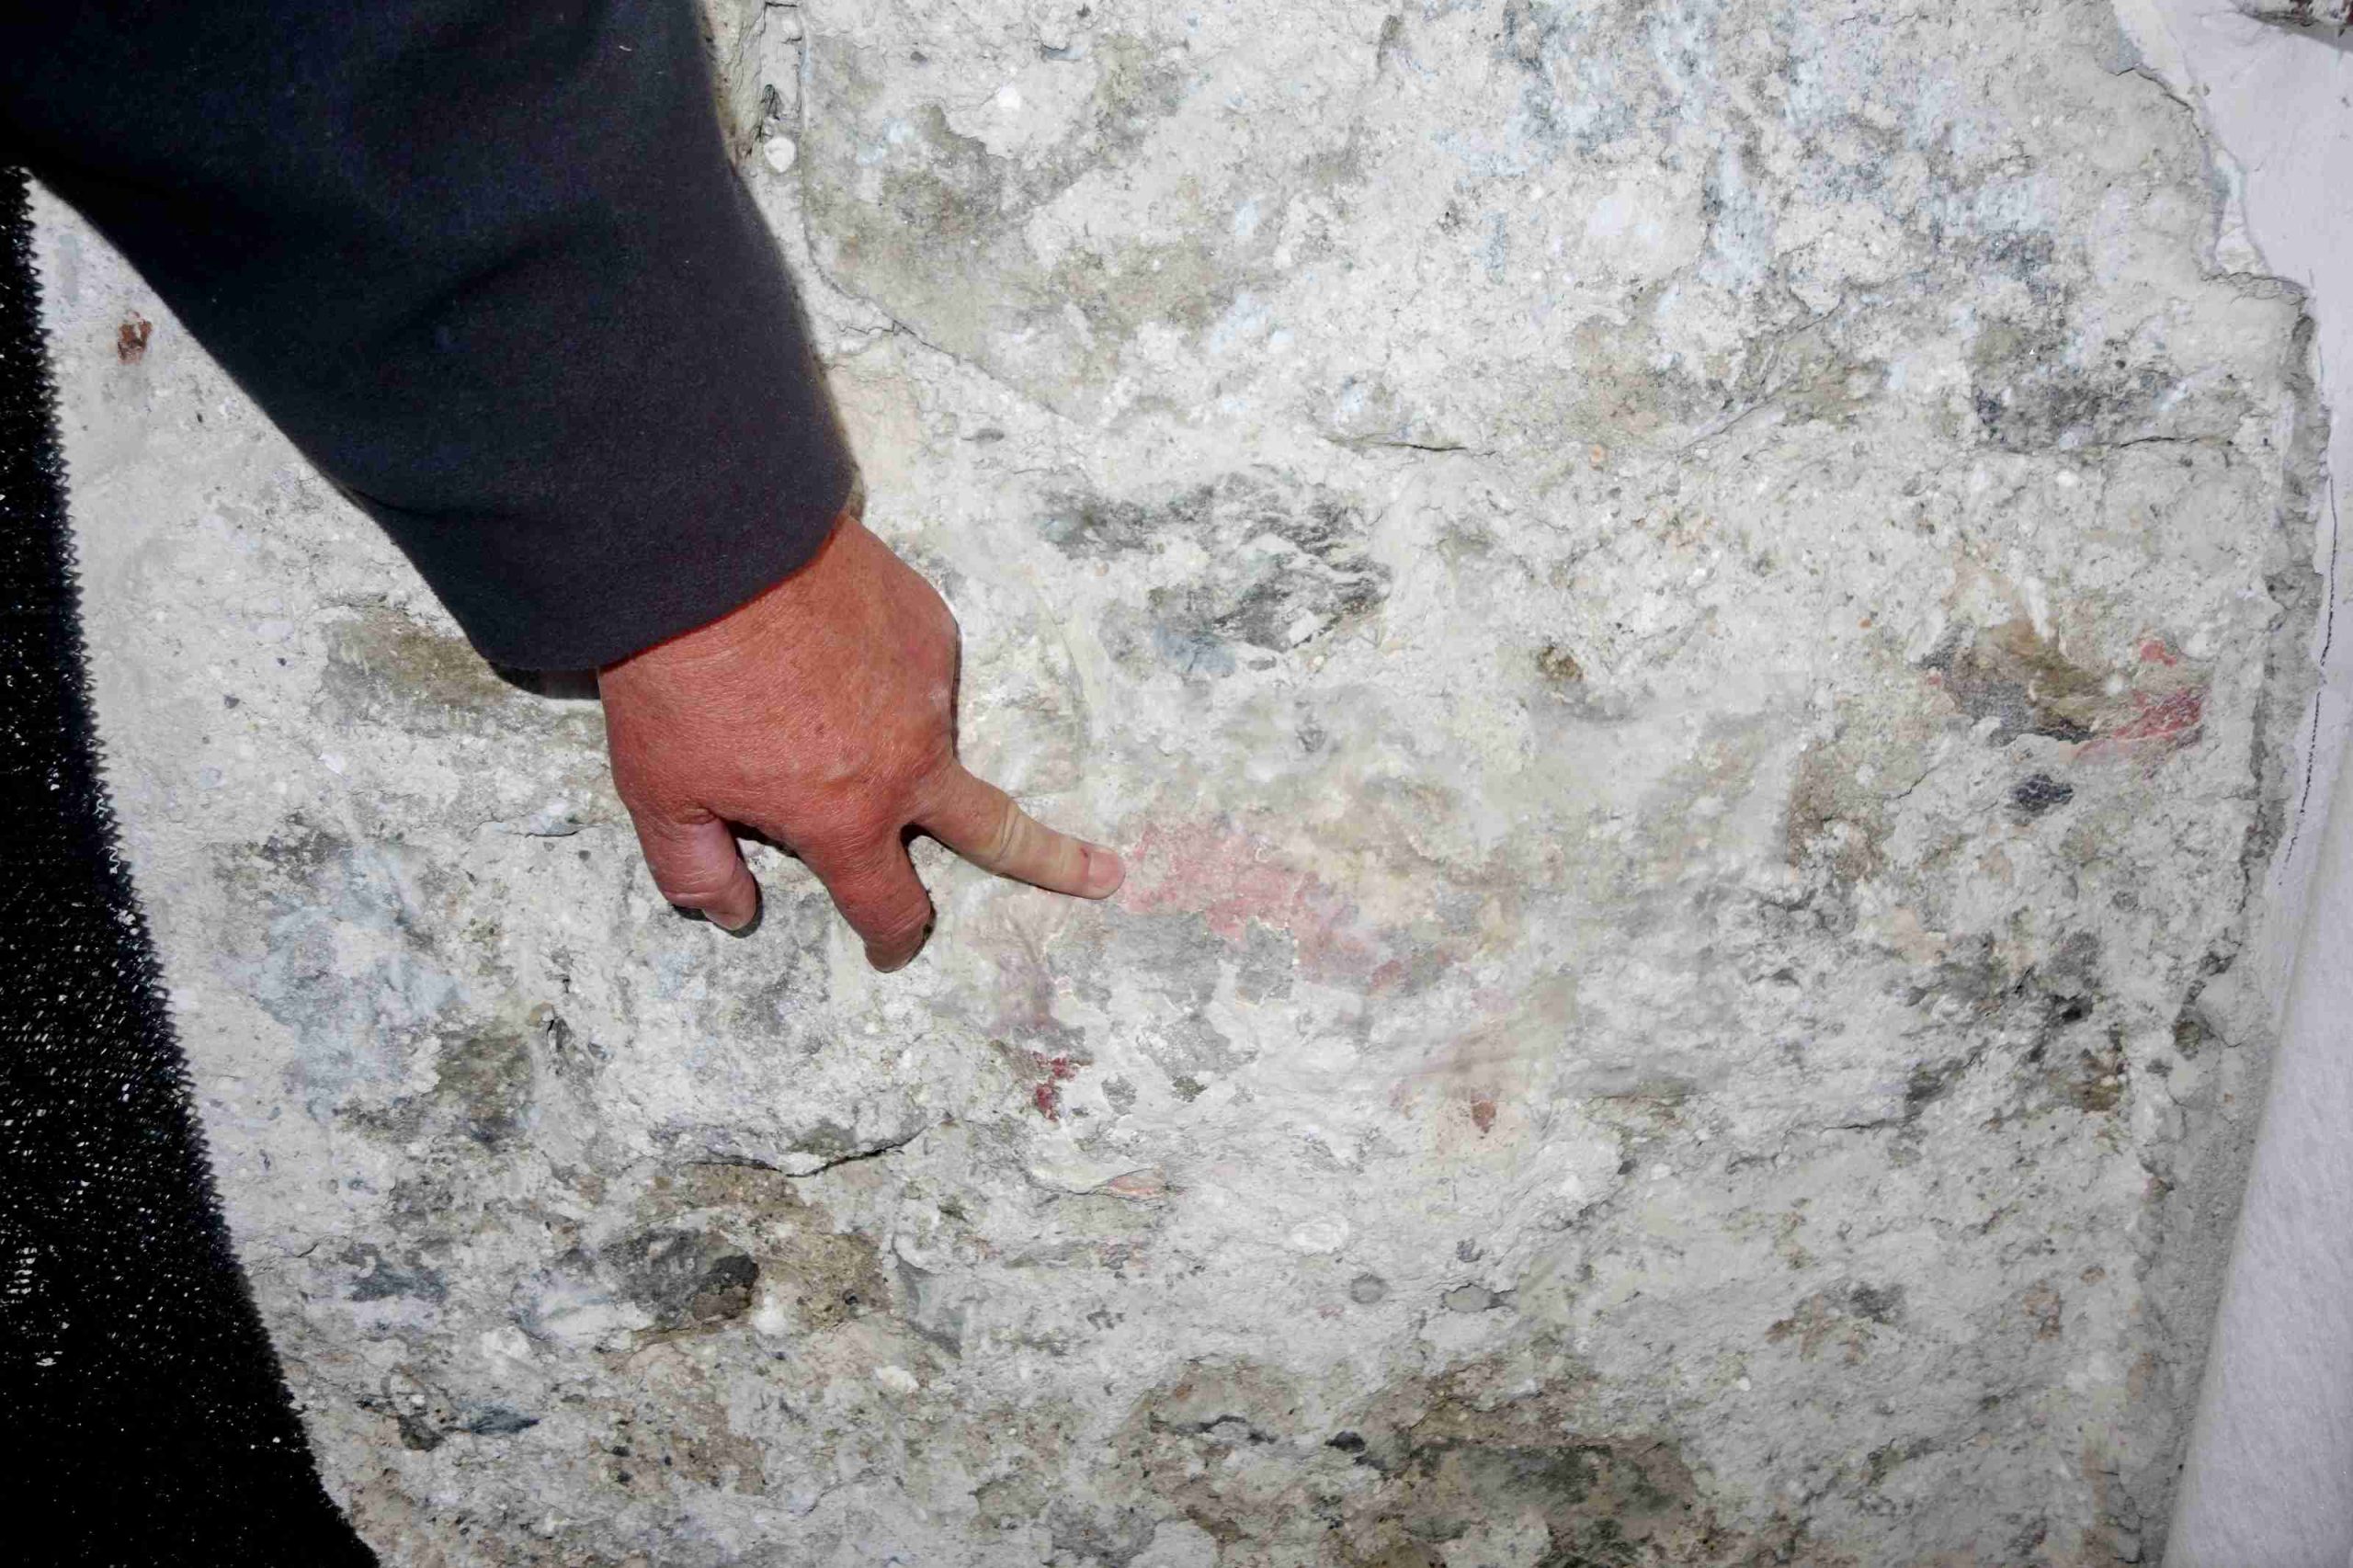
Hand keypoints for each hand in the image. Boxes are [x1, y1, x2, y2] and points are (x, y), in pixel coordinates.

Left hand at [596, 513, 1122, 968]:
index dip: (890, 938)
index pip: (889, 905)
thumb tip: (732, 914)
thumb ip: (697, 870)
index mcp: (848, 817)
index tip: (892, 949)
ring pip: (924, 736)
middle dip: (1056, 863)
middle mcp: (909, 761)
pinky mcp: (929, 626)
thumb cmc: (682, 679)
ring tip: (797, 693)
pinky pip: (908, 668)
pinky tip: (819, 647)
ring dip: (887, 734)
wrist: (715, 550)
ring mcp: (929, 688)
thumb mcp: (661, 794)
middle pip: (998, 832)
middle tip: (1104, 876)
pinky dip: (873, 671)